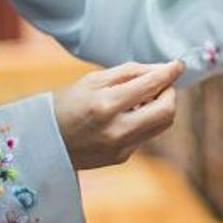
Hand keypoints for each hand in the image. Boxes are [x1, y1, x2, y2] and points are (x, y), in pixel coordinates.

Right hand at [53, 60, 183, 169]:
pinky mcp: (122, 158)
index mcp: (105, 105)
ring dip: (162, 106)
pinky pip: (147, 134)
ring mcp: (121, 148)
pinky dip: (147, 119)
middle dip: (170, 92)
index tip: (179, 64)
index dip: (170, 72)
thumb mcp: (94, 80)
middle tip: (160, 83)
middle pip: (168, 110)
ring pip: (163, 124)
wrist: (43, 142)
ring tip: (143, 97)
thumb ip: (131, 72)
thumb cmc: (68, 103)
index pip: (152, 85)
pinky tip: (130, 113)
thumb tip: (163, 70)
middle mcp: (116, 130)